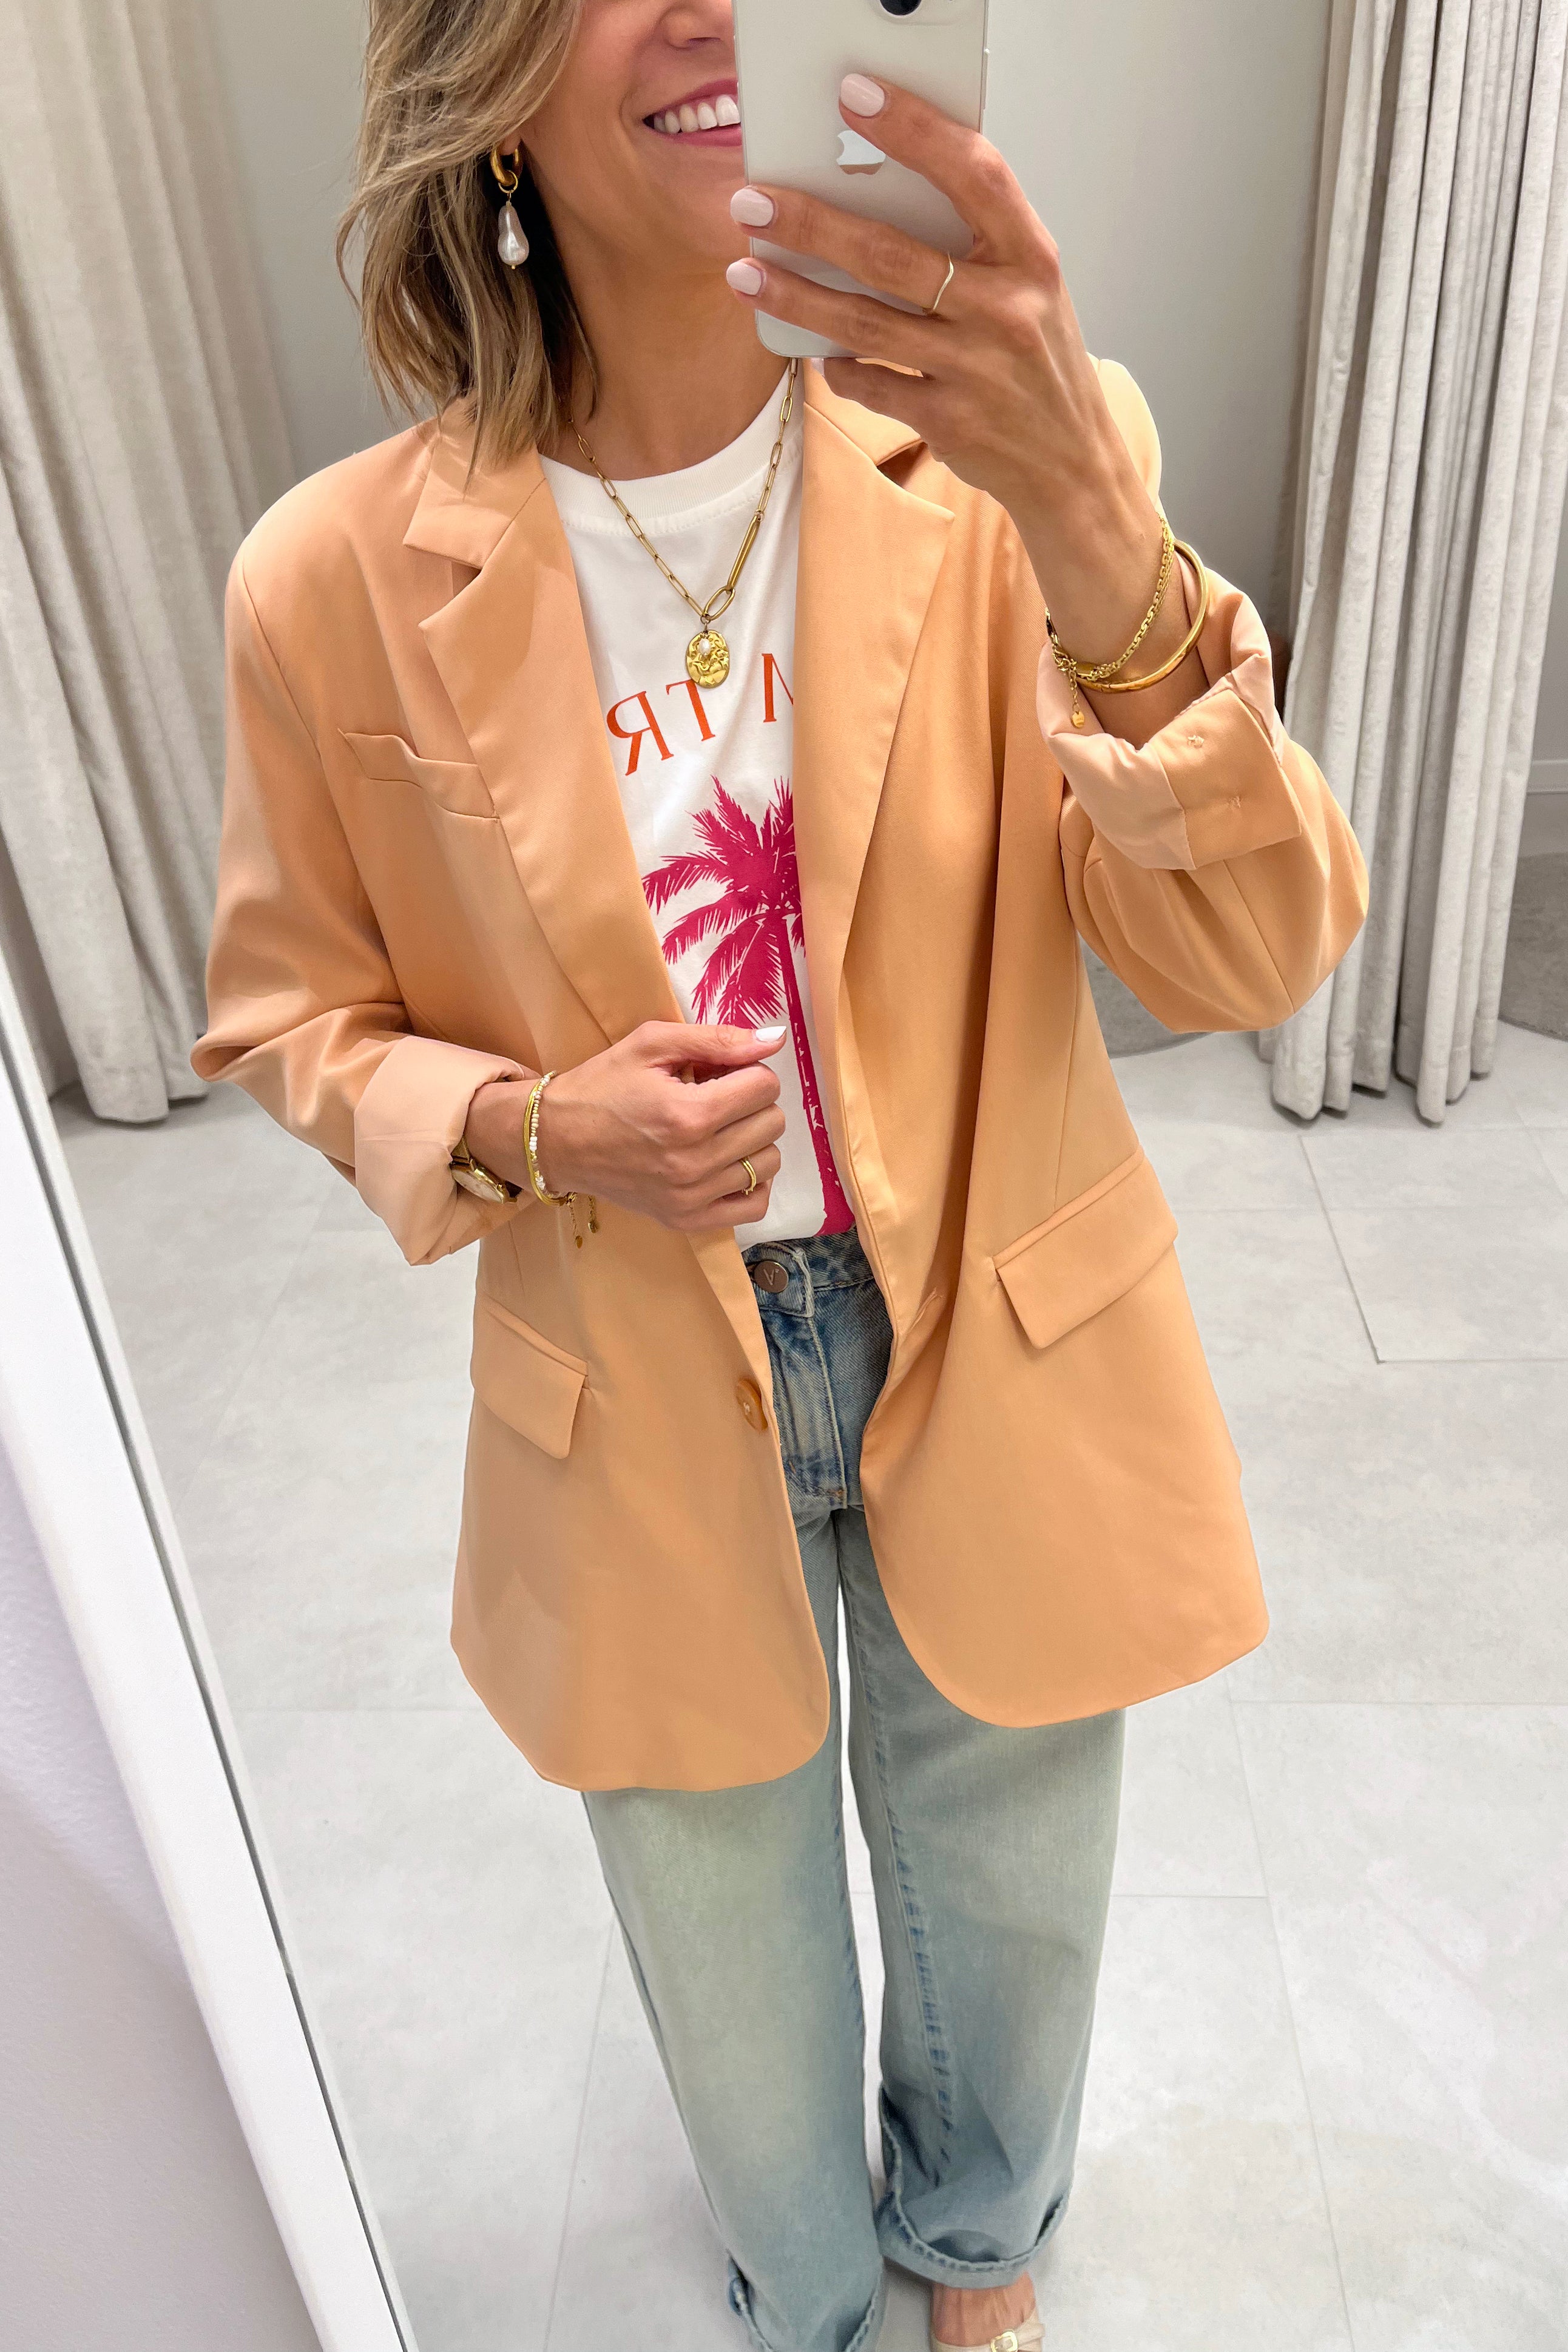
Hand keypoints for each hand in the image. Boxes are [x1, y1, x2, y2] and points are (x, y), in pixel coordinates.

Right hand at [464, 1023, 787, 1233]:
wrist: (555, 1140)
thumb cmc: (601, 1086)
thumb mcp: (651, 1044)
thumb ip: (716, 1039)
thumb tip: (775, 1040)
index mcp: (687, 1114)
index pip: (764, 1087)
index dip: (748, 1070)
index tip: (721, 1072)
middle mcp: (694, 1161)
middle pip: (771, 1123)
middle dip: (752, 1101)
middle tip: (718, 1097)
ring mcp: (692, 1197)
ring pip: (768, 1162)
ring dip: (753, 1139)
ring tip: (719, 1129)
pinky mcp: (686, 1219)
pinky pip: (754, 1206)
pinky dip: (752, 1182)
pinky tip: (728, 1163)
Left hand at [725, 77, 1205, 742]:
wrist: (1072, 466)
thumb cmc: (1038, 364)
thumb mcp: (1028, 288)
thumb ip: (972, 242)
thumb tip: (875, 193)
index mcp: (1031, 258)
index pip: (973, 173)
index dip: (914, 130)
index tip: (855, 98)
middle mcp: (1007, 310)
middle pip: (892, 254)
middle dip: (813, 225)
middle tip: (753, 201)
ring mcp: (976, 369)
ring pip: (865, 324)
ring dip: (796, 296)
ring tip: (745, 271)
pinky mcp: (948, 421)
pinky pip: (870, 383)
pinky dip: (837, 366)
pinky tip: (815, 352)